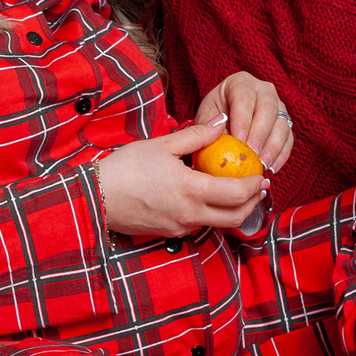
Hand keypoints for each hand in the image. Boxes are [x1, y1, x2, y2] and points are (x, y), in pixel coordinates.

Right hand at [95, 120, 266, 238]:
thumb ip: (197, 136)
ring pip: (219, 224)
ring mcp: (180, 228)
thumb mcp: (162, 145)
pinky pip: (199, 225)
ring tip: (237, 191)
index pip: (238, 194)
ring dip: (234, 210)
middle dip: (253, 203)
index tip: (260, 173)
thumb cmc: (127, 167)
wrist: (96, 197)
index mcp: (192, 191)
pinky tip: (207, 197)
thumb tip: (222, 122)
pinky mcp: (170, 233)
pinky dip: (211, 213)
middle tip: (258, 187)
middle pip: (236, 217)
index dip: (255, 185)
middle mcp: (190, 215)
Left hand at [193, 71, 294, 171]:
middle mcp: (264, 90)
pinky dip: (281, 155)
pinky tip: (272, 169)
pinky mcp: (286, 124)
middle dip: (260, 134)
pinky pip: (288, 139)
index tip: (239, 141)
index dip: (243, 120)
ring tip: (263, 165)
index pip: (244, 99)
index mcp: (241, 83)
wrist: (226, 117)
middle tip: (253, 155)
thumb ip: (210, 128)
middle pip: (268, 109)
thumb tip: (222, 143)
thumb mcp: (206, 117)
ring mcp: (279, 106)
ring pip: (282, 124)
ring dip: (273, 147)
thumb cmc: (213, 116)